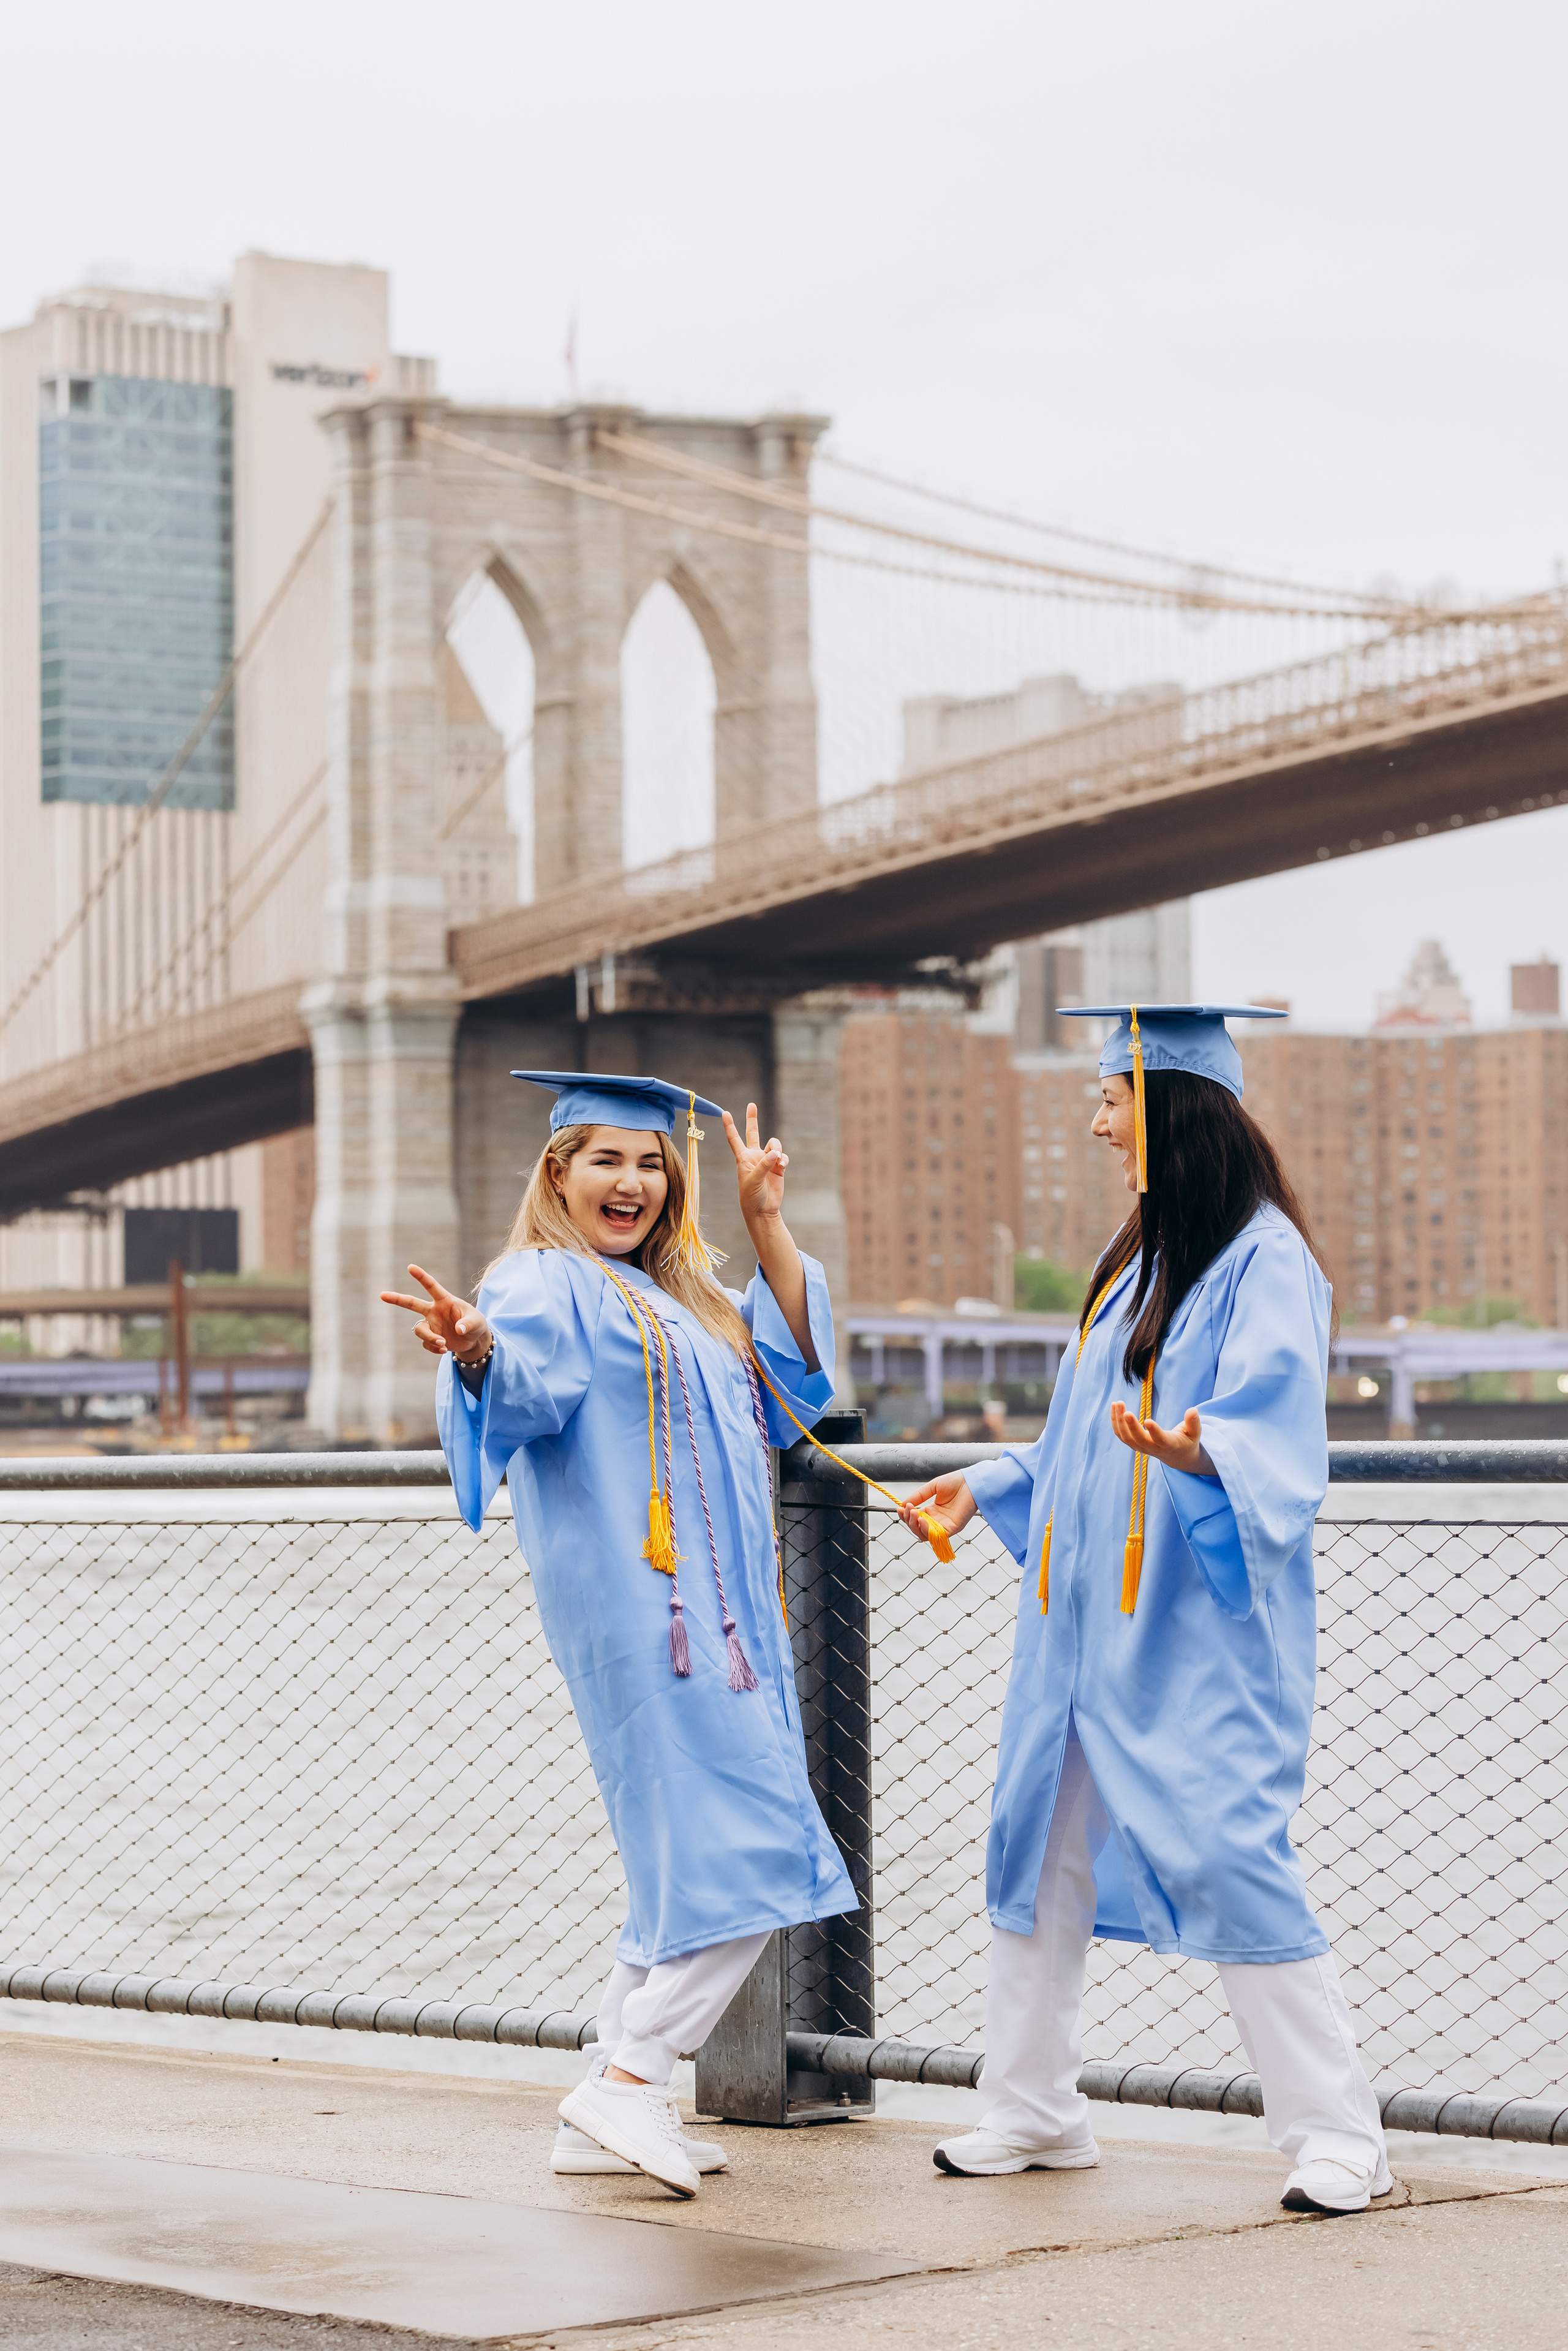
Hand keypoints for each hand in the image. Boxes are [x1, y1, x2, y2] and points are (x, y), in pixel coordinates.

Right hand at [379, 1264, 492, 1364]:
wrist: (474, 1341)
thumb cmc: (476, 1324)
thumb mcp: (477, 1322)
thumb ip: (468, 1324)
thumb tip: (458, 1329)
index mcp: (445, 1300)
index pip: (431, 1286)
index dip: (421, 1277)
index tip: (410, 1267)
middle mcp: (434, 1311)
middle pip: (412, 1303)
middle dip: (397, 1299)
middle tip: (382, 1295)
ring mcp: (431, 1324)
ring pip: (419, 1330)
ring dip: (429, 1338)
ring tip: (443, 1343)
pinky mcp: (431, 1338)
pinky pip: (426, 1344)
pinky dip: (434, 1348)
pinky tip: (444, 1349)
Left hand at [723, 1103, 787, 1227]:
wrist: (763, 1209)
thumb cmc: (751, 1196)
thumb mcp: (753, 1180)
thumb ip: (764, 1165)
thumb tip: (776, 1153)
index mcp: (743, 1158)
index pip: (734, 1139)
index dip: (730, 1126)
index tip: (724, 1113)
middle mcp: (754, 1157)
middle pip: (753, 1133)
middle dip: (752, 1119)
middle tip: (751, 1105)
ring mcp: (767, 1161)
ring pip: (774, 1145)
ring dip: (776, 1149)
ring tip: (777, 1160)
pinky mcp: (778, 1167)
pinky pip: (783, 1156)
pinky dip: (784, 1159)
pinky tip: (782, 1165)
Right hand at [897, 1472, 976, 1544]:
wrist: (971, 1481)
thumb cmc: (955, 1482)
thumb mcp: (932, 1487)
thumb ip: (918, 1496)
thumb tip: (903, 1504)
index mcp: (933, 1510)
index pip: (915, 1518)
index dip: (906, 1515)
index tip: (899, 1507)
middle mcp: (937, 1520)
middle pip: (917, 1528)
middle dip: (908, 1520)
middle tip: (908, 1509)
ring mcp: (944, 1525)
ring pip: (924, 1535)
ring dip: (915, 1526)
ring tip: (913, 1513)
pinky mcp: (952, 1528)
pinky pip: (936, 1536)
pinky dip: (926, 1530)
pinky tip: (921, 1519)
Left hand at [1109, 1401, 1215, 1476]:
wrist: (1177, 1457)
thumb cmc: (1187, 1441)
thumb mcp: (1195, 1433)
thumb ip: (1193, 1422)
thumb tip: (1193, 1410)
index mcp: (1169, 1445)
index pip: (1160, 1440)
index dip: (1154, 1431)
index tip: (1147, 1420)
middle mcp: (1153, 1448)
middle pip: (1138, 1440)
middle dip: (1130, 1425)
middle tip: (1124, 1409)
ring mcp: (1142, 1448)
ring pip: (1126, 1438)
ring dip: (1119, 1421)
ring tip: (1117, 1403)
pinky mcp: (1135, 1444)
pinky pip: (1121, 1435)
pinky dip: (1115, 1422)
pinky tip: (1114, 1407)